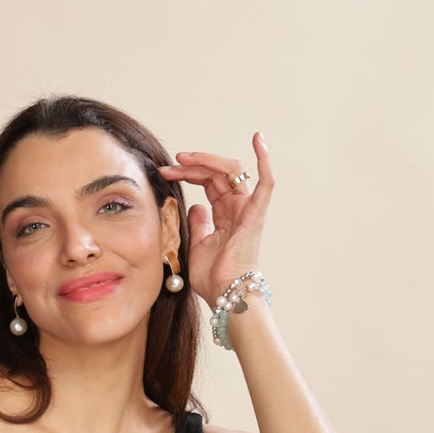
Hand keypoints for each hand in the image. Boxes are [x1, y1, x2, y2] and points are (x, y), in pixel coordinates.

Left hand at [158, 130, 272, 311]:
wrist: (224, 295)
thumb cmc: (212, 279)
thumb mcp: (196, 246)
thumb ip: (196, 224)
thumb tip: (196, 207)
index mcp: (225, 216)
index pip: (209, 183)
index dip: (189, 174)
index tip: (167, 173)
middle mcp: (238, 210)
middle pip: (217, 174)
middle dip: (192, 167)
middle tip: (170, 165)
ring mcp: (248, 210)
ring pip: (231, 171)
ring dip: (206, 161)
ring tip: (183, 159)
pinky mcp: (255, 215)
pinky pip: (266, 182)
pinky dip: (265, 159)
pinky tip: (258, 138)